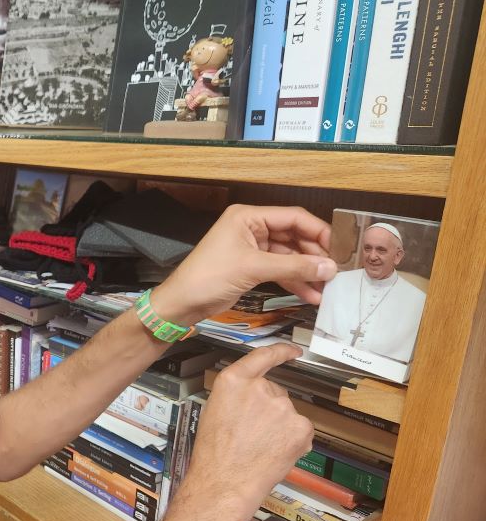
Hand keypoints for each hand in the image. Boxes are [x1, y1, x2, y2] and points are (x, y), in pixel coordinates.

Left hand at [150, 205, 335, 326]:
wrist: (182, 303)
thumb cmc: (207, 277)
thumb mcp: (253, 268)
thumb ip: (293, 267)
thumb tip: (328, 267)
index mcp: (247, 217)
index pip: (293, 217)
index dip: (318, 232)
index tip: (338, 248)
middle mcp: (251, 228)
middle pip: (293, 236)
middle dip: (314, 255)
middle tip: (335, 271)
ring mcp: (251, 248)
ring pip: (288, 256)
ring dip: (307, 272)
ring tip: (327, 288)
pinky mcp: (251, 267)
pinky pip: (280, 271)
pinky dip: (295, 281)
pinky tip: (311, 294)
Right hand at [183, 344, 314, 520]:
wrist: (223, 483)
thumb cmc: (213, 454)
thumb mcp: (214, 412)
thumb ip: (237, 397)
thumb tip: (254, 399)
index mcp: (234, 381)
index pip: (263, 357)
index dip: (281, 351)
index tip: (293, 351)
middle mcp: (260, 388)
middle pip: (276, 392)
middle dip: (270, 411)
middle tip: (253, 435)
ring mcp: (283, 407)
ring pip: (288, 414)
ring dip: (281, 428)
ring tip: (260, 449)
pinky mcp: (301, 427)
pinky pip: (302, 431)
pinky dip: (294, 442)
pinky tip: (276, 455)